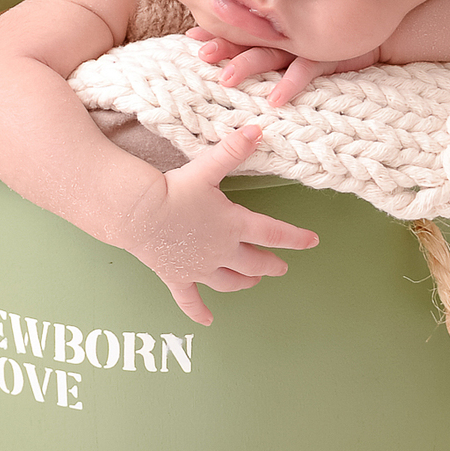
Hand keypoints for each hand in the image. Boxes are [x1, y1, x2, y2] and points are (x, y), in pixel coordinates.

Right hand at [125, 124, 318, 325]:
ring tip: (253, 282)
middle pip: (254, 263)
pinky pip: (190, 300)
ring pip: (230, 282)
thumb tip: (259, 128)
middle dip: (270, 264)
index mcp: (234, 226)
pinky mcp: (177, 276)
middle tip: (281, 266)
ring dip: (244, 283)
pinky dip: (199, 312)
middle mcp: (222, 252)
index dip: (295, 238)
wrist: (137, 213)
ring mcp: (200, 268)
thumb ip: (233, 150)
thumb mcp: (206, 168)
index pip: (274, 234)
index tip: (312, 242)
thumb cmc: (173, 190)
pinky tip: (208, 322)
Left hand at [186, 28, 378, 105]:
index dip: (218, 32)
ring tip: (226, 79)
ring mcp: (305, 45)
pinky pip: (305, 72)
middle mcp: (286, 35)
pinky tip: (274, 99)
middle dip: (224, 46)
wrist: (374, 31)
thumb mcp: (298, 40)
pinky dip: (290, 85)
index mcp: (276, 30)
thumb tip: (235, 53)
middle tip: (201, 54)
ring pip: (270, 54)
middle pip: (249, 40)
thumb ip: (271, 41)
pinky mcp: (326, 57)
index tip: (191, 37)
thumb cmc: (330, 38)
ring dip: (248, 66)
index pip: (241, 30)